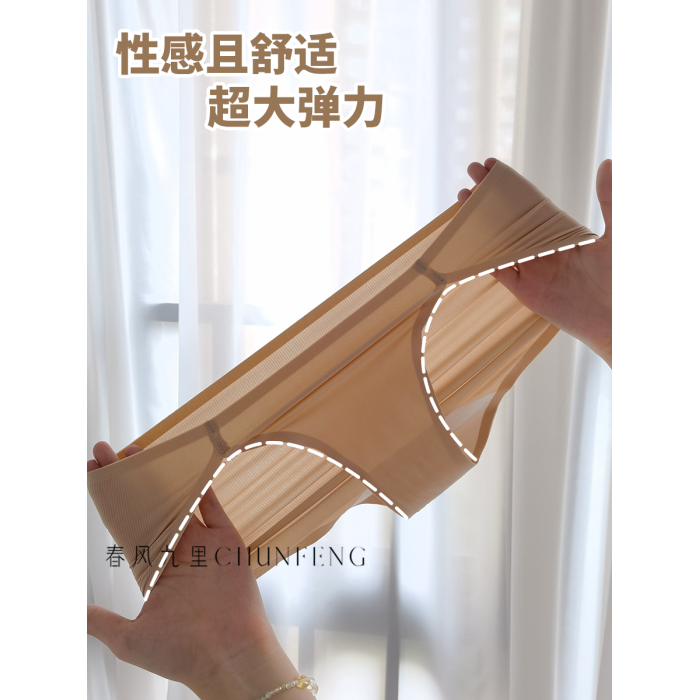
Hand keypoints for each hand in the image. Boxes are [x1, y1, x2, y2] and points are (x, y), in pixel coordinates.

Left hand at [87, 442, 300, 699]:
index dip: (108, 501)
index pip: (125, 526)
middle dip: (127, 479)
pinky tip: (190, 465)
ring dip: (160, 476)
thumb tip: (74, 613)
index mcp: (153, 571)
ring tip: (139, 451)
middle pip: (148, 507)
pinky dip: (205, 485)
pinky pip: (214, 506)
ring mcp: (202, 544)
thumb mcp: (130, 639)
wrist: (227, 656)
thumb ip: (101, 622)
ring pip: (178, 501)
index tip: (91, 475)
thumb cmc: (181, 653)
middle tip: (107, 452)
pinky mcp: (226, 540)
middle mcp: (175, 553)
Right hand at [458, 158, 611, 366]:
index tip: (491, 166)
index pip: (528, 203)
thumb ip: (610, 200)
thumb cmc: (620, 279)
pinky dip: (482, 257)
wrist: (615, 320)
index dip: (509, 184)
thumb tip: (607, 162)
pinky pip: (498, 270)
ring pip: (498, 241)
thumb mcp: (616, 234)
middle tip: (471, 173)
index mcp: (560, 232)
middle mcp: (542, 248)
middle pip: (508, 218)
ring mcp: (531, 269)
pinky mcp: (524, 290)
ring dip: (479, 222)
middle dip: (488, 196)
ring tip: (462, 200)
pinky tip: (466, 241)